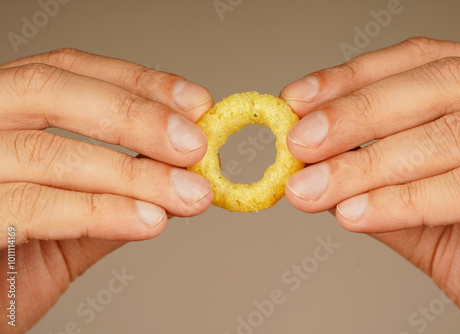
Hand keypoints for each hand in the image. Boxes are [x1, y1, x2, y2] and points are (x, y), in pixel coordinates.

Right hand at [0, 49, 212, 331]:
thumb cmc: (8, 267)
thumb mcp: (73, 223)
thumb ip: (120, 193)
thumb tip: (183, 172)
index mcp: (3, 114)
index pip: (69, 70)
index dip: (138, 83)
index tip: (196, 104)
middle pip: (52, 92)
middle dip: (136, 117)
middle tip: (195, 145)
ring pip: (47, 151)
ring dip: (134, 173)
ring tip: (187, 194)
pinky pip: (30, 206)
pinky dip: (99, 211)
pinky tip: (148, 221)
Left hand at [280, 37, 459, 331]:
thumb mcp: (429, 221)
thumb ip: (380, 190)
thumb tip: (316, 171)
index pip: (420, 63)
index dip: (353, 79)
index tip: (296, 100)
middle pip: (434, 86)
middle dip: (354, 116)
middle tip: (298, 143)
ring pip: (446, 135)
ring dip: (364, 165)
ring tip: (310, 189)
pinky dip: (403, 201)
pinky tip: (353, 215)